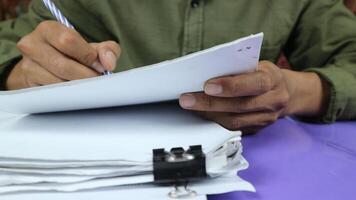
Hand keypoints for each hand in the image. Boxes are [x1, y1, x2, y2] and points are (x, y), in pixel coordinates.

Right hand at [6, 21, 120, 89]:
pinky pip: (52, 93)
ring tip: (87, 84)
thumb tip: (108, 63)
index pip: (68, 41)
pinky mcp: (29, 84)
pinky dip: (68, 94)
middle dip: (85, 75)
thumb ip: (107, 50)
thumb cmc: (75, 54)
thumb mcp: (93, 48)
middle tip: (97, 79)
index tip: (99, 66)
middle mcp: (32, 45)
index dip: (87, 55)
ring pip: (57, 82)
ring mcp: (27, 66)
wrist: (51, 66)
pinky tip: (75, 90)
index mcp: (48, 29)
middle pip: (63, 65)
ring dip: (77, 87)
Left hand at [179, 61, 327, 132]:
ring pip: (235, 121)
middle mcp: (273, 101)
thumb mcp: (256, 65)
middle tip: (187, 99)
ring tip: (190, 106)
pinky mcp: (258, 129)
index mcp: (273, 80)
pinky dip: (215, 122)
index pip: (253, 84)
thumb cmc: (264, 74)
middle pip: (239, 106)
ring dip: (209, 114)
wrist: (286, 93)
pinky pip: (234, 129)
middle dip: (210, 103)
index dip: (230, 86)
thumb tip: (205, 72)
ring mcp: (266, 119)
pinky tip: (201, 114)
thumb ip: (238, 69)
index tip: (207, 86)